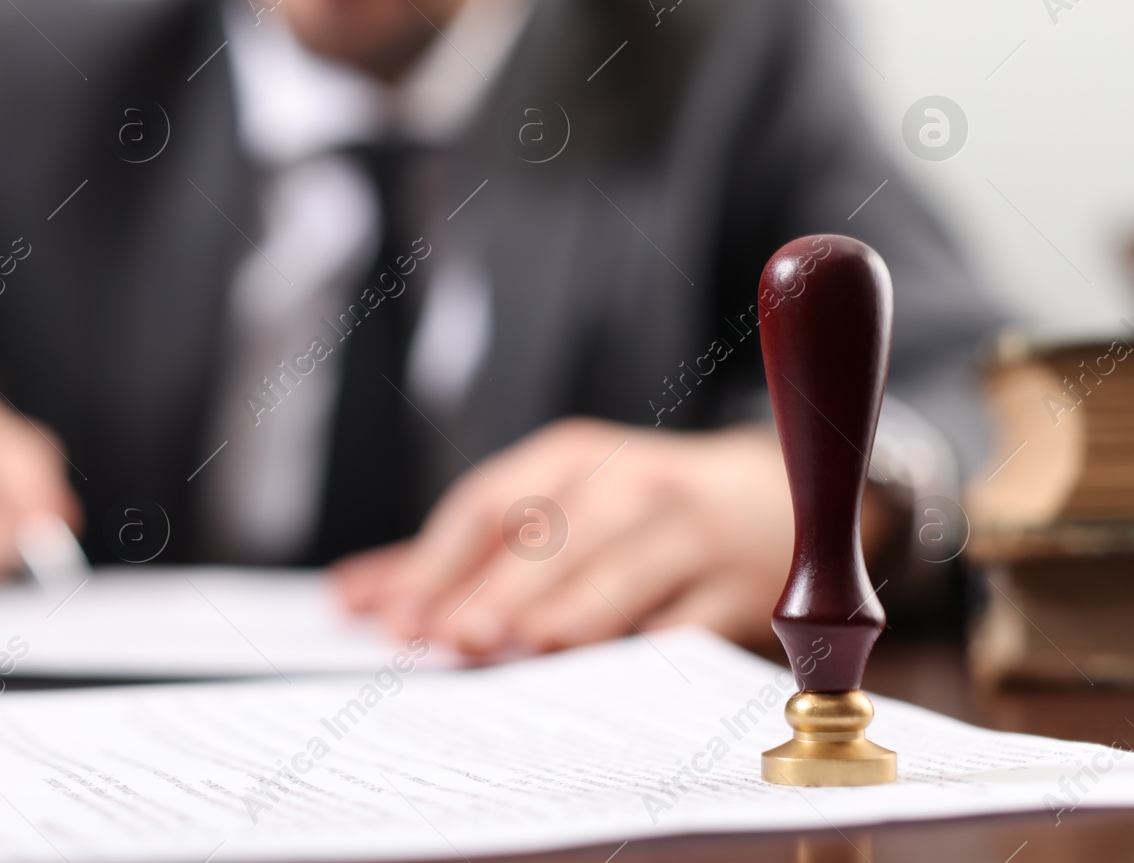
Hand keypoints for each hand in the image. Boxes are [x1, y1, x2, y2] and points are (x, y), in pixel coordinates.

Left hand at [333, 418, 802, 654]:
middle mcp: (628, 484)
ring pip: (623, 568)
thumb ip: (462, 555)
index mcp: (571, 460)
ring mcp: (688, 533)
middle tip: (453, 637)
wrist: (777, 502)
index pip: (490, 505)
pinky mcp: (739, 585)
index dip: (438, 561)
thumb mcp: (558, 509)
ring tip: (529, 644)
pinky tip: (617, 672)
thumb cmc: (641, 513)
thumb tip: (356, 598)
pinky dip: (653, 643)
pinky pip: (693, 618)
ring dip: (575, 607)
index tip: (393, 618)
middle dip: (498, 587)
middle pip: (550, 536)